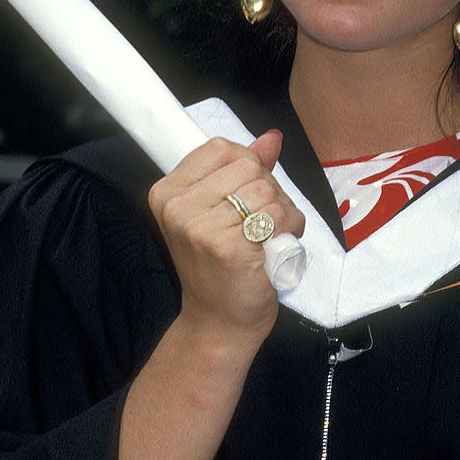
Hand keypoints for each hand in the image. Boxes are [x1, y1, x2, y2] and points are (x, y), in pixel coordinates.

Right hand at [148, 131, 305, 345]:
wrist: (218, 322)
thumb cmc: (220, 265)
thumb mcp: (219, 210)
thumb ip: (243, 168)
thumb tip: (272, 137)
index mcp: (168, 191)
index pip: (222, 147)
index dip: (248, 164)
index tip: (245, 194)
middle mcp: (178, 208)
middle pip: (249, 166)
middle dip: (269, 189)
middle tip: (260, 221)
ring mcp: (202, 229)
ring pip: (268, 189)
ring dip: (283, 211)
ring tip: (268, 235)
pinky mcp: (230, 248)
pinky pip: (280, 214)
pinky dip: (290, 227)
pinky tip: (275, 247)